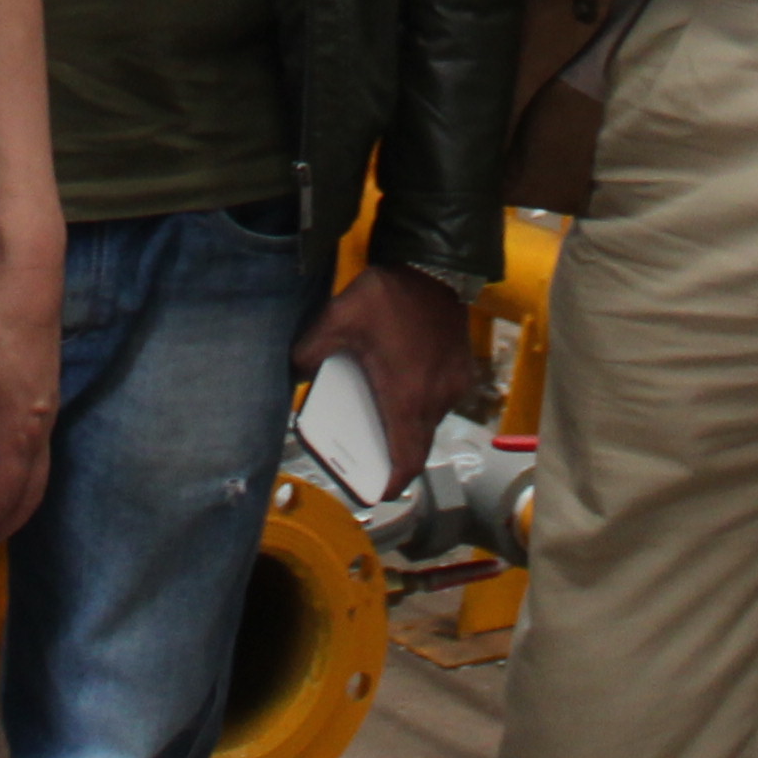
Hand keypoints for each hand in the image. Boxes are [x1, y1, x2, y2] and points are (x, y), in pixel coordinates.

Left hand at [0, 252, 60, 553]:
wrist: (27, 279)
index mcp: (22, 430)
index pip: (5, 495)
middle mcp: (42, 427)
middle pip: (31, 493)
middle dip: (3, 526)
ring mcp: (46, 409)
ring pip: (34, 472)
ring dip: (9, 499)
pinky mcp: (41, 393)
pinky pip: (31, 448)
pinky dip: (11, 471)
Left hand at [294, 263, 477, 494]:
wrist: (434, 266)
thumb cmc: (389, 296)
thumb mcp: (336, 320)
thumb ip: (308, 352)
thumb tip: (296, 372)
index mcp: (406, 396)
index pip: (406, 459)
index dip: (393, 482)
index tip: (378, 491)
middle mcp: (435, 398)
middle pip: (417, 444)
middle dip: (395, 454)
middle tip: (370, 454)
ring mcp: (453, 385)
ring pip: (429, 422)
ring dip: (408, 424)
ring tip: (381, 413)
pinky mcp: (461, 371)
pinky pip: (440, 400)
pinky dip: (422, 403)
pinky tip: (401, 385)